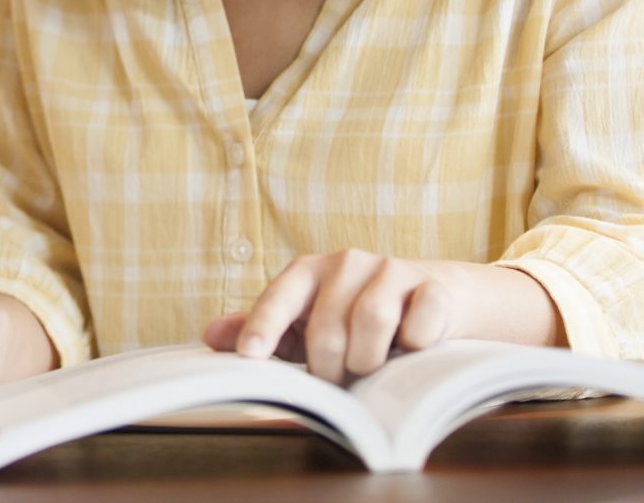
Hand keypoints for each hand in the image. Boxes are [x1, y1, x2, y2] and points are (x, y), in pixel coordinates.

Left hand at [202, 250, 461, 383]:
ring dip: (369, 360)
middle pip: (327, 327)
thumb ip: (263, 328)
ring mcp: (392, 270)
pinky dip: (413, 345)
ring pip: (372, 322)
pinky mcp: (433, 287)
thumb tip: (209, 336)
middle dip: (329, 367)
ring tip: (371, 367)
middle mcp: (347, 263)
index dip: (262, 327)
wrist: (435, 296)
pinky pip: (420, 324)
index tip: (249, 357)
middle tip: (338, 379)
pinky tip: (411, 347)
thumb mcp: (307, 320)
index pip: (279, 297)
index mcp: (309, 271)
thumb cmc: (356, 315)